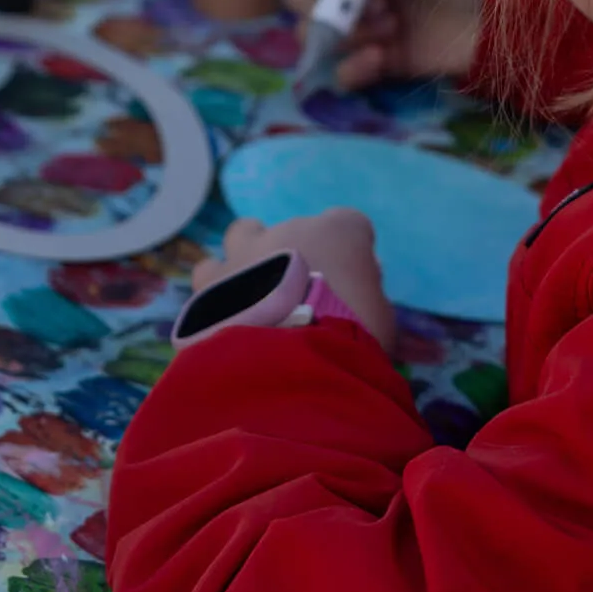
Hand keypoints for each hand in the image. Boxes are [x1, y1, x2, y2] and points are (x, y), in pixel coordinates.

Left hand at [192, 210, 396, 347]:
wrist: (296, 366)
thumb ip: (366, 299)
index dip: (350, 252)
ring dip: (249, 258)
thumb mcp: (381, 322)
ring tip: (254, 295)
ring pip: (241, 237)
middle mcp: (288, 230)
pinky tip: (228, 320)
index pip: (349, 225)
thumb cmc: (353, 340)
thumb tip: (355, 296)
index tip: (352, 281)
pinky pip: (211, 278)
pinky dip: (220, 294)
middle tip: (303, 296)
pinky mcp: (211, 282)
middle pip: (293, 229)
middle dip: (298, 255)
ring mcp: (245, 252)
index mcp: (338, 233)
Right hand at [285, 0, 485, 90]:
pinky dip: (352, 68)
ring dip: (347, 35)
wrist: (507, 16)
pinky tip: (379, 58)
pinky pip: (342, 73)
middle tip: (375, 6)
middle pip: (303, 1)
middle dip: (328, 8)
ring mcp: (367, 25)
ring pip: (320, 38)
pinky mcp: (381, 60)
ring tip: (391, 27)